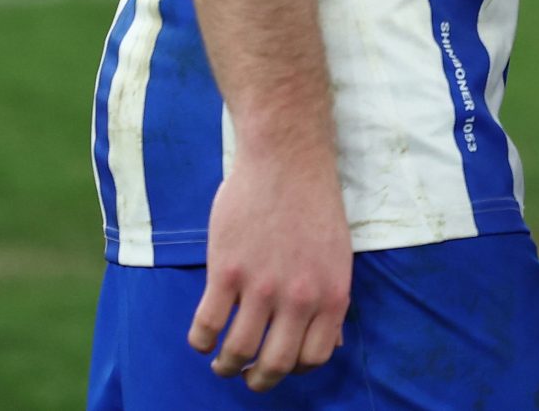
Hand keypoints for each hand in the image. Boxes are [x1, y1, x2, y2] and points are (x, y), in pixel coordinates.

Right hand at [188, 143, 352, 390]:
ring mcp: (262, 286)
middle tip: (247, 375)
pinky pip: (207, 326)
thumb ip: (331, 300)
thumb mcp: (337, 255)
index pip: (315, 358)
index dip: (294, 368)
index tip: (279, 362)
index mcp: (332, 294)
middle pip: (275, 365)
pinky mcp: (227, 271)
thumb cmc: (314, 204)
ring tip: (222, 361)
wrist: (287, 158)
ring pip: (237, 353)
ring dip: (226, 366)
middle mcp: (300, 297)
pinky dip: (200, 341)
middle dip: (258, 380)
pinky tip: (202, 336)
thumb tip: (334, 344)